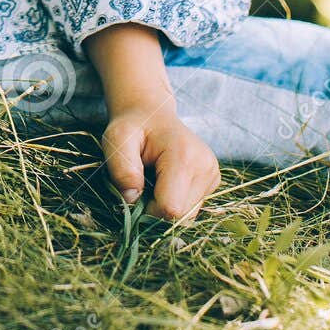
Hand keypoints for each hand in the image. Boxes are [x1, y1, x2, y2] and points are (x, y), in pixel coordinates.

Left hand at [101, 99, 220, 221]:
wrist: (152, 114)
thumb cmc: (133, 127)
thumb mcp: (117, 139)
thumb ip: (121, 168)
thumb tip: (132, 198)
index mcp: (184, 156)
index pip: (171, 209)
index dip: (148, 209)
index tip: (136, 191)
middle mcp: (205, 166)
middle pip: (181, 216)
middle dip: (157, 209)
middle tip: (143, 184)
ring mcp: (212, 174)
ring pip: (188, 215)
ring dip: (166, 205)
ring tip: (155, 179)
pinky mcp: (213, 180)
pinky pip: (192, 207)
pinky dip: (176, 200)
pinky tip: (166, 181)